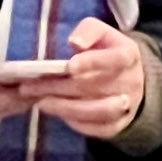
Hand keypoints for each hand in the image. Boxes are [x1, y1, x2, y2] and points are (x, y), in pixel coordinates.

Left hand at [0, 18, 149, 140]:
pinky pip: (98, 129)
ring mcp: (126, 106)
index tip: (70, 66)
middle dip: (60, 87)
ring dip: (66, 108)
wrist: (131, 78)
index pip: (115, 59)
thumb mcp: (100, 32)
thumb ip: (88, 31)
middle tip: (30, 86)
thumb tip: (75, 43)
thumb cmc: (106, 50)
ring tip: (40, 102)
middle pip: (96, 87)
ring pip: (98, 111)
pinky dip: (77, 123)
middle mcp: (130, 82)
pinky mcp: (119, 124)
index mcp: (128, 55)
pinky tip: (57, 113)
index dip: (93, 62)